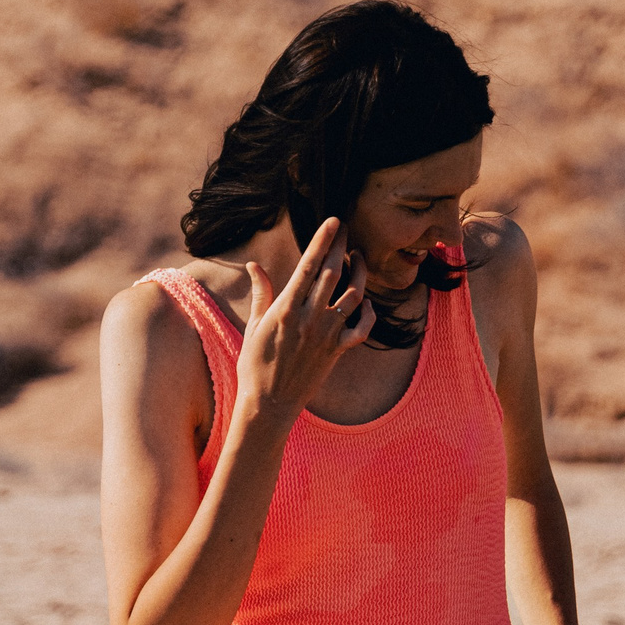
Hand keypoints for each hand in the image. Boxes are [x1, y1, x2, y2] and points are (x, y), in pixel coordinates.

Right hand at [235, 217, 371, 416]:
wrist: (269, 403)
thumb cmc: (255, 364)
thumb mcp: (253, 325)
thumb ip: (261, 293)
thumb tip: (254, 265)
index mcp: (287, 308)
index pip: (308, 266)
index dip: (323, 241)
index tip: (334, 222)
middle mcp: (311, 318)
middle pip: (333, 274)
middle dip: (342, 247)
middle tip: (346, 230)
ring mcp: (328, 334)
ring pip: (354, 295)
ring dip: (360, 273)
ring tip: (358, 259)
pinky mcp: (338, 351)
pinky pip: (363, 329)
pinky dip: (370, 314)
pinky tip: (368, 302)